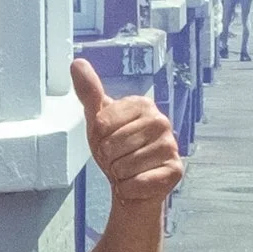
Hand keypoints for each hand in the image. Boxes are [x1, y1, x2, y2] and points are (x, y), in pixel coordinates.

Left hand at [70, 62, 182, 204]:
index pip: (101, 123)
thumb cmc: (116, 149)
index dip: (98, 139)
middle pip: (112, 146)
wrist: (132, 184)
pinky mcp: (175, 170)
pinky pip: (138, 183)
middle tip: (118, 158)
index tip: (108, 140)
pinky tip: (138, 183)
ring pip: (124, 166)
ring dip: (119, 174)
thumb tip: (77, 63)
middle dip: (108, 159)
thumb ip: (89, 92)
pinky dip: (130, 188)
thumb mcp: (98, 121)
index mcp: (142, 104)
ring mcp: (170, 146)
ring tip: (128, 170)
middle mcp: (161, 122)